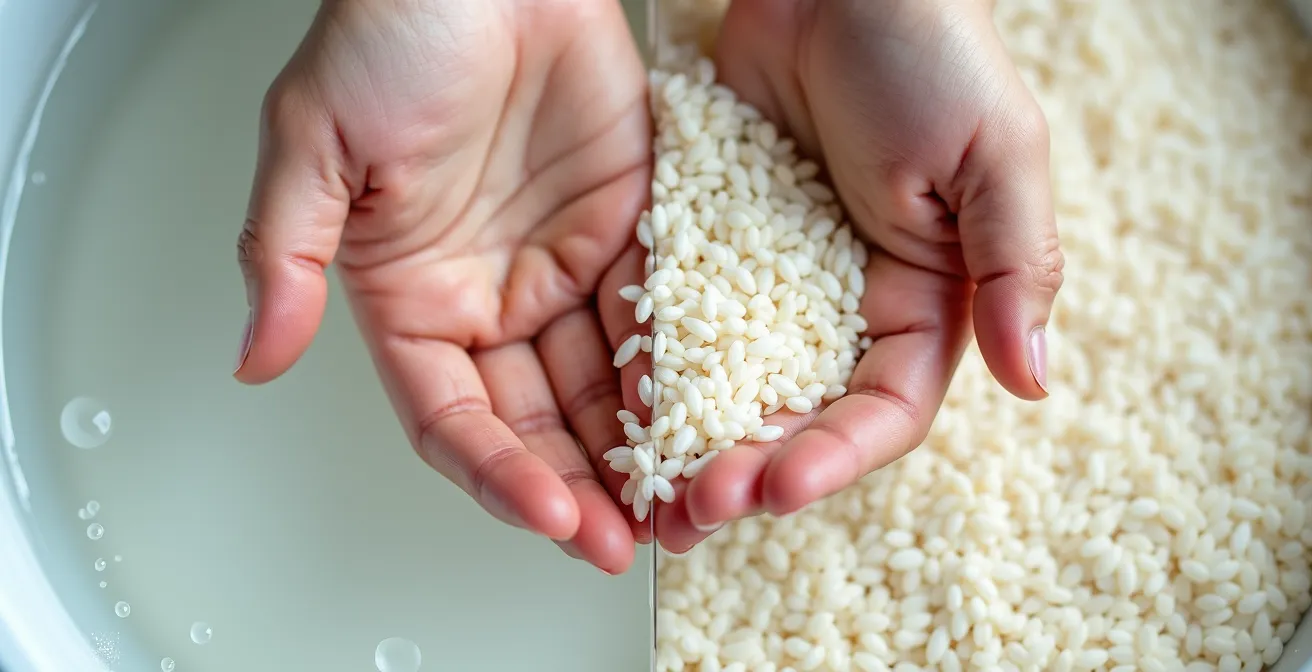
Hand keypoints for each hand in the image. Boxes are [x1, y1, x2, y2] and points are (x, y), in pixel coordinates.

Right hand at [232, 0, 651, 573]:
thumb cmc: (395, 27)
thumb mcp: (312, 141)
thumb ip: (283, 254)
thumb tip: (253, 358)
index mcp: (412, 298)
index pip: (454, 417)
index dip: (499, 473)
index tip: (550, 514)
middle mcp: (489, 297)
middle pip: (536, 422)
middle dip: (581, 488)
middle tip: (628, 540)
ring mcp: (563, 269)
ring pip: (604, 385)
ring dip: (639, 450)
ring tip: (682, 502)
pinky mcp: (630, 230)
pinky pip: (659, 315)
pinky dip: (683, 369)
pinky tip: (713, 413)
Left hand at [629, 0, 1063, 551]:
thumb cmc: (932, 49)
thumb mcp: (997, 152)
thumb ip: (1015, 264)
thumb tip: (1034, 381)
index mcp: (922, 301)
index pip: (883, 408)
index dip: (836, 457)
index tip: (778, 487)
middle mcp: (842, 307)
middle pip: (796, 415)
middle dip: (748, 467)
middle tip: (691, 509)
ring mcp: (768, 283)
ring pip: (727, 384)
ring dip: (688, 440)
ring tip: (640, 487)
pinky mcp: (706, 246)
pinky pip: (672, 316)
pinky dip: (646, 362)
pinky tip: (610, 402)